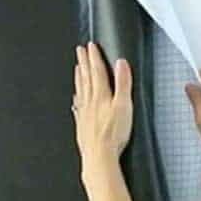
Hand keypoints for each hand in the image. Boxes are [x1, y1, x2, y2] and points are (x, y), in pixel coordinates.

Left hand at [73, 41, 132, 173]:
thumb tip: (121, 64)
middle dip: (83, 62)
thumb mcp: (124, 106)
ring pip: (80, 90)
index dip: (94, 57)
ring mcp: (84, 113)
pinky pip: (78, 106)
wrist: (98, 155)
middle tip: (79, 50)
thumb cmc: (112, 134)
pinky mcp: (82, 124)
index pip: (97, 71)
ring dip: (79, 77)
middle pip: (86, 77)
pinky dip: (77, 98)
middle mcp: (90, 101)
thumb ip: (123, 84)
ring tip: (77, 68)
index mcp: (101, 95)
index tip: (91, 46)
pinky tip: (76, 98)